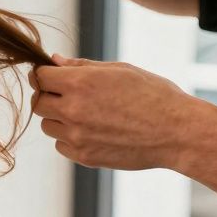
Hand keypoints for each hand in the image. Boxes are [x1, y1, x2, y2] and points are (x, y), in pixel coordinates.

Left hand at [30, 54, 201, 170]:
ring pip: (48, 125)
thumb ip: (82, 66)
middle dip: (49, 96)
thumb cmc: (154, 95)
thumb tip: (54, 60)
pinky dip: (70, 138)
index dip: (43, 74)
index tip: (50, 76)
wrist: (178, 132)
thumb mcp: (120, 70)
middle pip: (39, 103)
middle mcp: (73, 110)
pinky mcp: (83, 156)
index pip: (40, 77)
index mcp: (80, 83)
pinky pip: (61, 145)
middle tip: (68, 95)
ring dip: (59, 118)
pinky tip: (94, 131)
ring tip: (88, 114)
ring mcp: (76, 136)